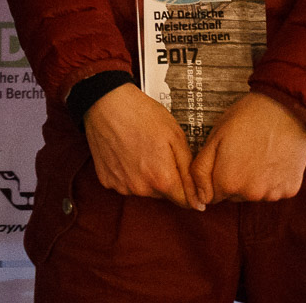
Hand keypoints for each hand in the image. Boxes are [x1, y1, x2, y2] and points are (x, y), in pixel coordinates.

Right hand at [83, 82, 203, 209]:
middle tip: (158, 152)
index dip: (189, 188)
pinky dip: (128, 173)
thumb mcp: (176, 137)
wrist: (106, 103)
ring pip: (144, 189)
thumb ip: (189, 171)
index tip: (184, 175)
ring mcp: (122, 186)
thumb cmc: (141, 115)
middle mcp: (141, 189)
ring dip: (146, 176)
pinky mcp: (107, 181)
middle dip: (166, 178)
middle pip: (163, 194)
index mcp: (162, 179)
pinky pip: (125, 183)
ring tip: (140, 149)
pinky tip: (126, 153)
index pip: (185, 202)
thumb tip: (199, 199)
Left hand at [191, 92, 305, 203]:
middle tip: (242, 153)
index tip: (223, 160)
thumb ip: (201, 170)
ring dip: (254, 181)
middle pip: (234, 196)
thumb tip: (200, 198)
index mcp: (228, 183)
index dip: (215, 177)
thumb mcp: (214, 138)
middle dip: (234, 180)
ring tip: (259, 154)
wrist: (285, 109)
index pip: (212, 196)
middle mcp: (251, 194)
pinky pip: (275, 191)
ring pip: (255, 194)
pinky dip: (273, 179)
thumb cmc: (246, 119)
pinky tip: (273, 159)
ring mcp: (273, 194)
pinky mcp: (290, 190)